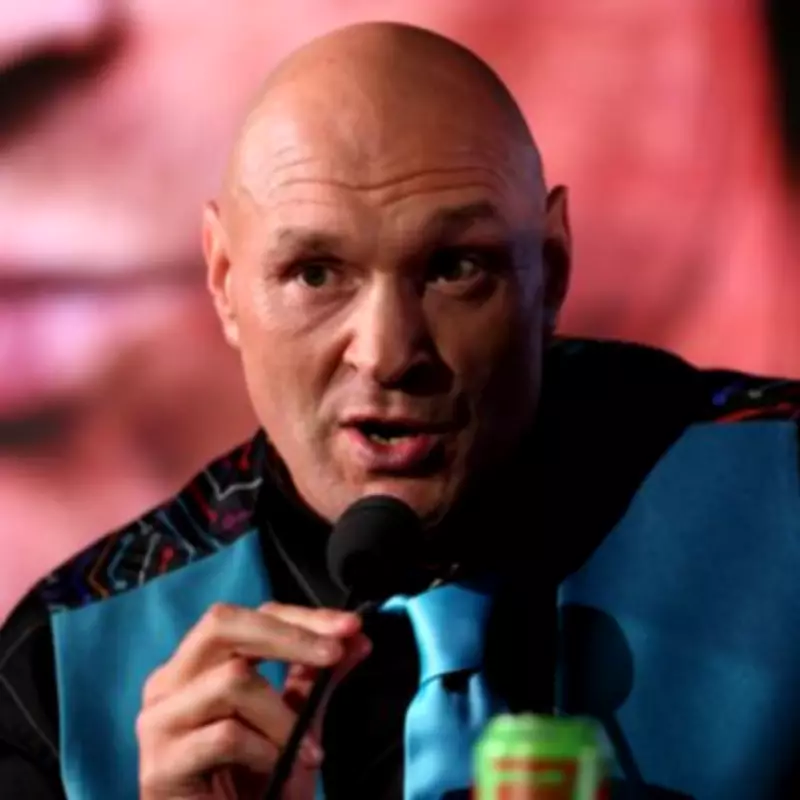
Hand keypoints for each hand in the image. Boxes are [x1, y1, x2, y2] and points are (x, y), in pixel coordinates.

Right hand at [136, 601, 370, 799]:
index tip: (351, 625)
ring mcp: (159, 721)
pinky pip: (224, 735)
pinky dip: (264, 751)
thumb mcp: (296, 723)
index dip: (302, 617)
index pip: (251, 616)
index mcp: (199, 665)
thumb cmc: (259, 787)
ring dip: (282, 716)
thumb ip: (318, 678)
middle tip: (334, 654)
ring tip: (308, 751)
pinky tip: (277, 770)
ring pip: (230, 680)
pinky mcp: (160, 765)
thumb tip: (357, 637)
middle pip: (223, 625)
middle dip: (288, 636)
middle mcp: (170, 682)